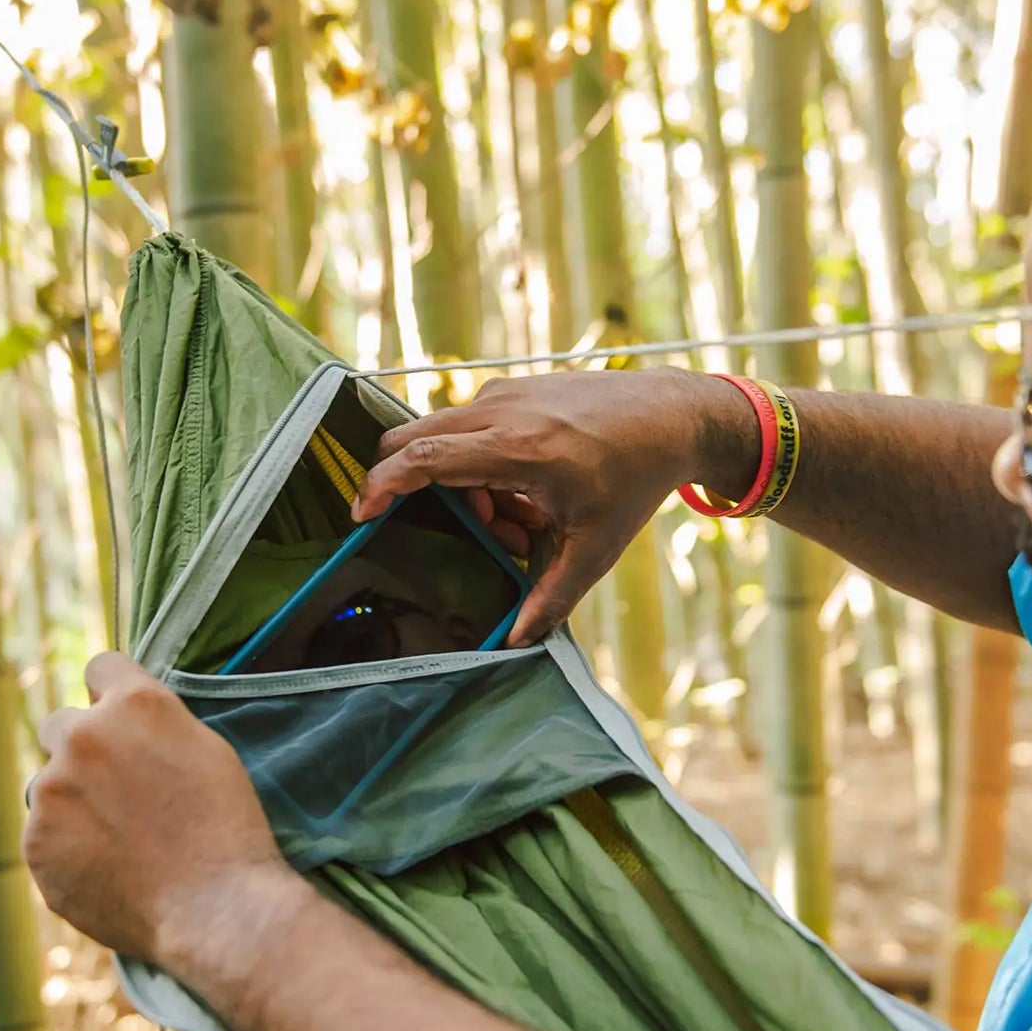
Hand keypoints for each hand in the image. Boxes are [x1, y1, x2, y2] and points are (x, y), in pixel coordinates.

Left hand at [23, 653, 289, 971]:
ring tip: (119, 843)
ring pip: (48, 786)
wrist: (215, 909)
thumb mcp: (206, 750)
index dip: (111, 694)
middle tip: (117, 792)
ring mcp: (51, 790)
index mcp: (135, 704)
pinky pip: (43, 836)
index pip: (100, 668)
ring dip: (71, 803)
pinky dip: (66, 850)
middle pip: (60, 725)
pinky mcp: (35, 842)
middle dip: (82, 751)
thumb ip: (154, 725)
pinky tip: (108, 871)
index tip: (119, 719)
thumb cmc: (226, 830)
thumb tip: (120, 720)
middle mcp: (83, 736)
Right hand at [352, 369, 755, 643]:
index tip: (361, 513)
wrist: (670, 415)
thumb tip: (514, 643)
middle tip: (460, 532)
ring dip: (463, 487)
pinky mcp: (509, 388)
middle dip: (416, 490)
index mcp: (518, 449)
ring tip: (518, 522)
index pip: (425, 459)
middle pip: (414, 440)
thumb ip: (551, 597)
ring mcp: (503, 392)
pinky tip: (525, 495)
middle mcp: (501, 410)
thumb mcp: (596, 547)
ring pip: (444, 440)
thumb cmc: (635, 480)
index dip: (382, 484)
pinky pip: (468, 429)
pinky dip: (479, 465)